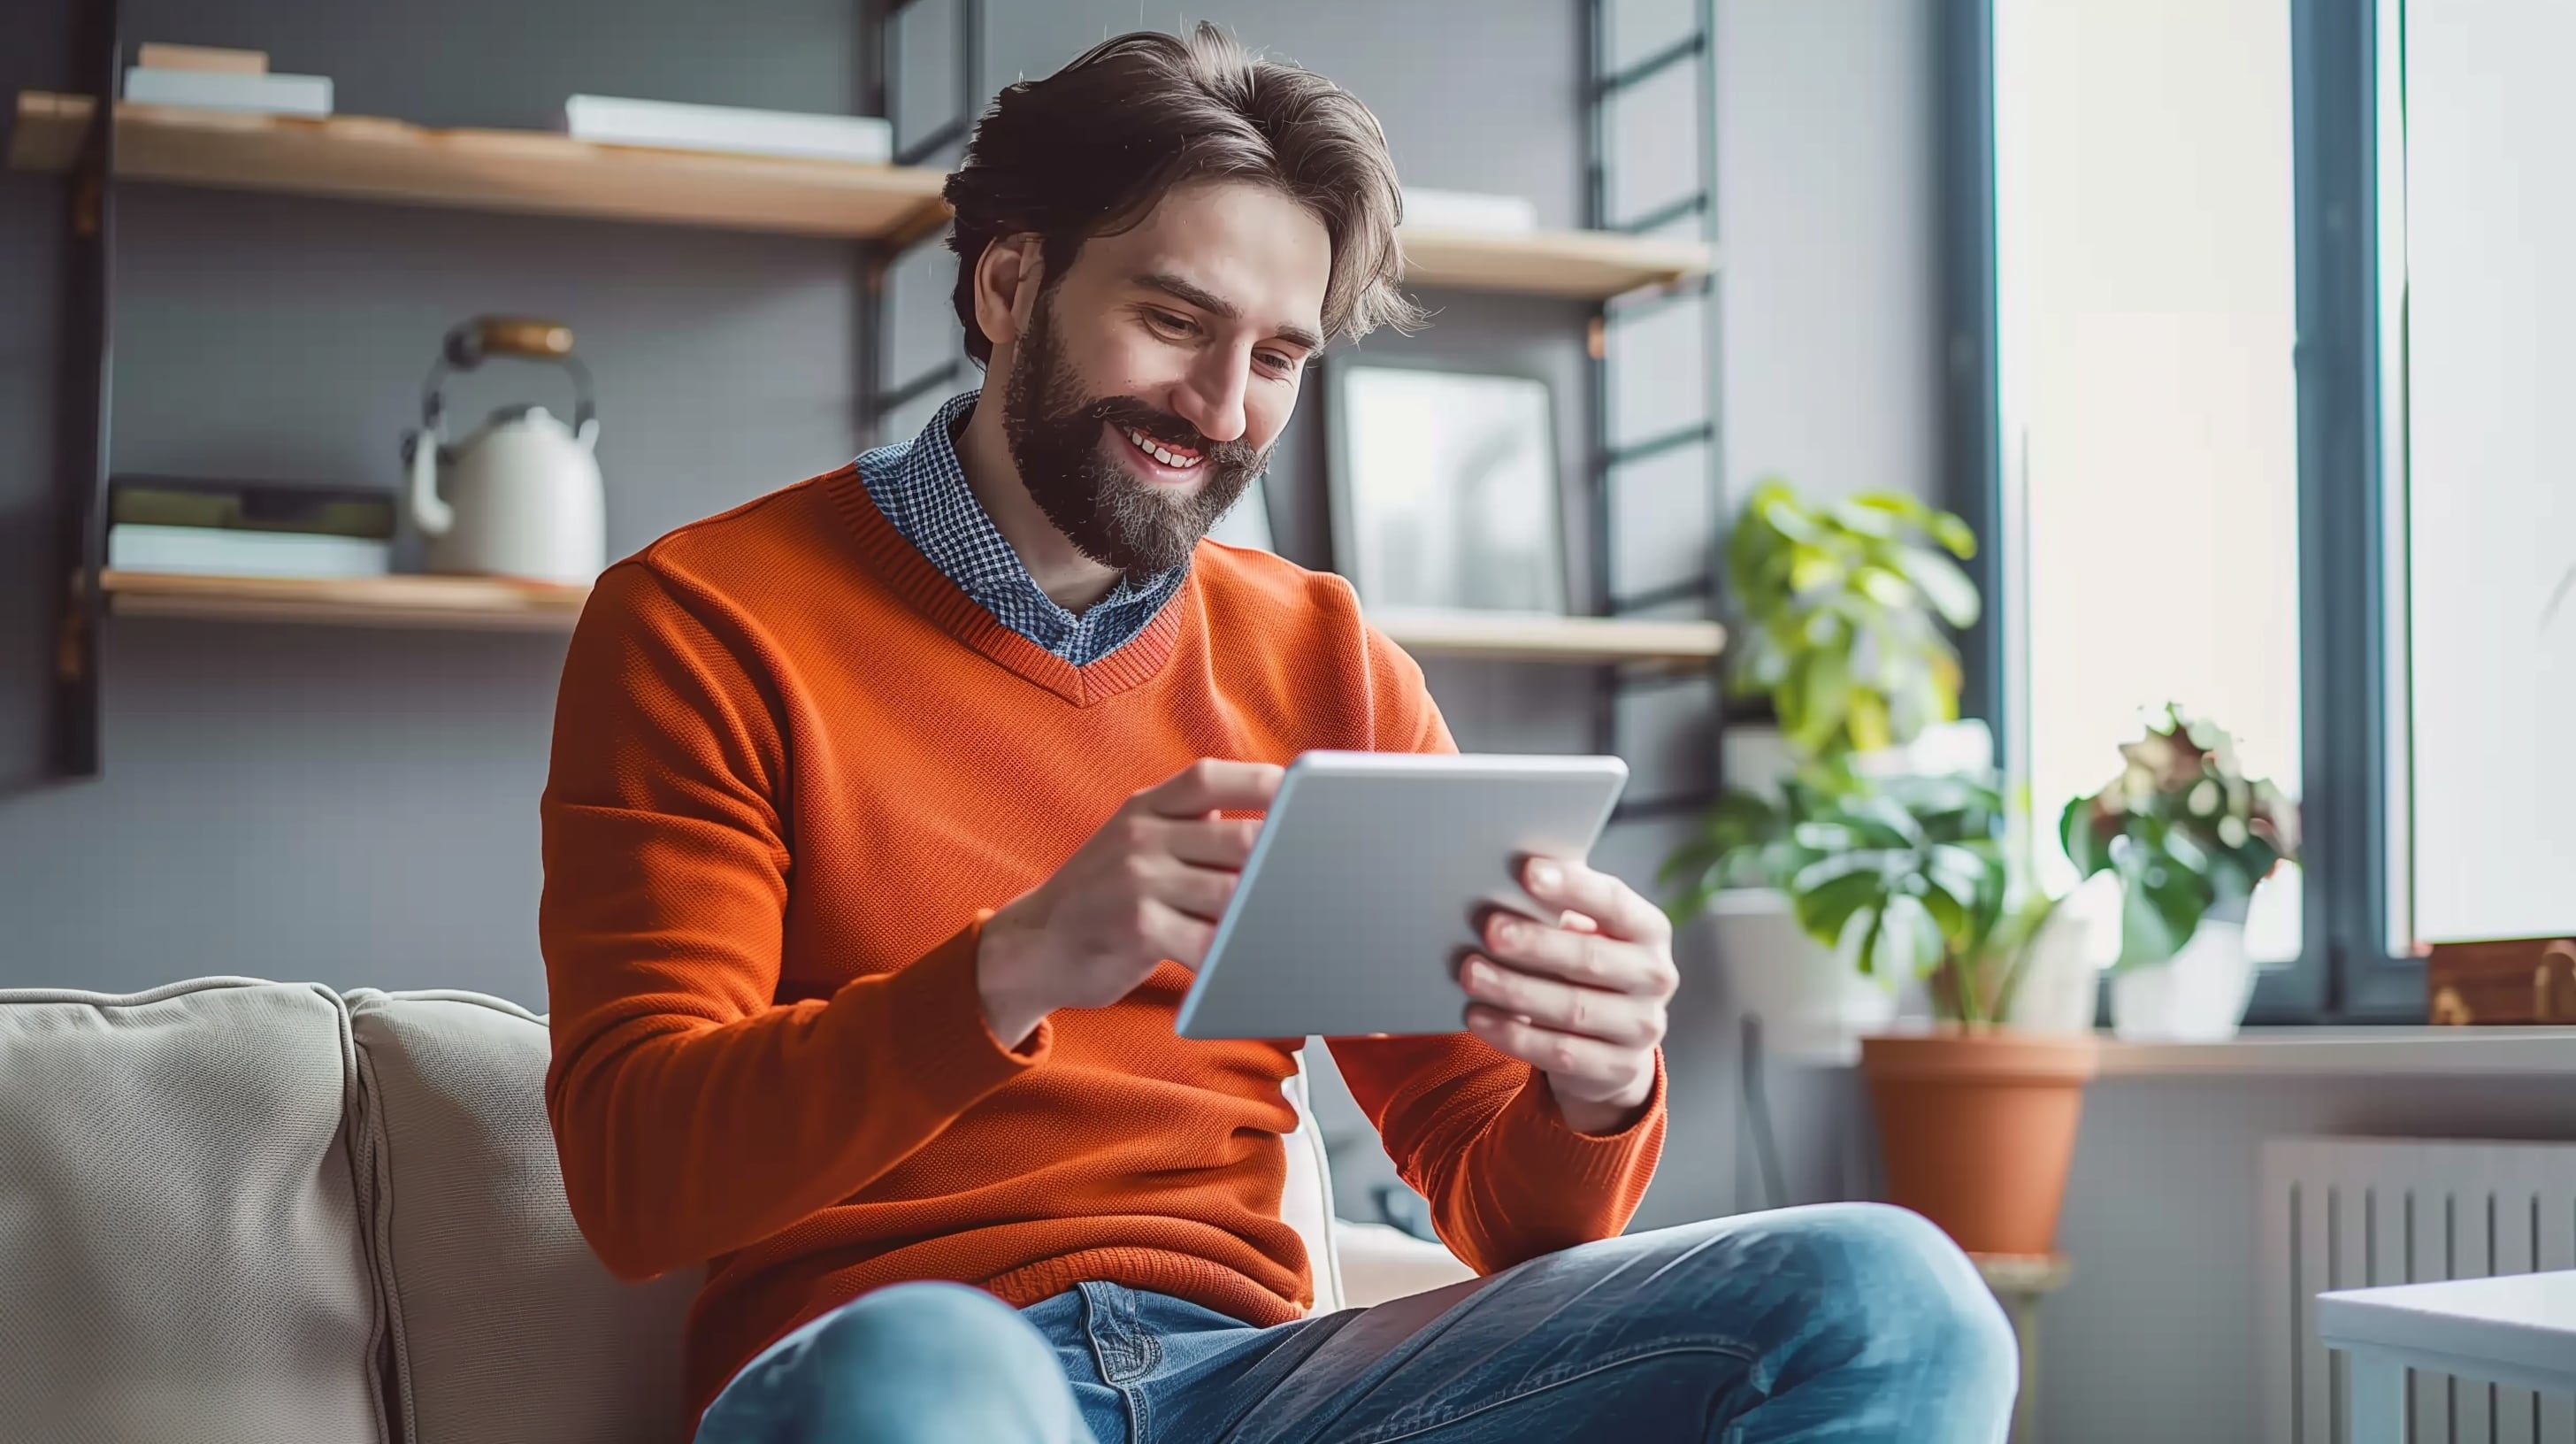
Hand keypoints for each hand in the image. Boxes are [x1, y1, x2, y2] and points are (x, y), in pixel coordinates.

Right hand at [976, 759, 1282, 1048]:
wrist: (1032, 947)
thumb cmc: (1102, 897)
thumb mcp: (1135, 843)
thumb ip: (1190, 830)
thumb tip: (1272, 828)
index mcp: (1144, 806)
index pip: (1210, 779)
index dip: (1262, 782)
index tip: (1306, 793)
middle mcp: (1139, 835)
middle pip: (1237, 836)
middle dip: (1284, 857)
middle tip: (1320, 874)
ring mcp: (1136, 880)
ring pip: (1231, 889)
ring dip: (1269, 908)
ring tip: (1302, 920)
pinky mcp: (1137, 928)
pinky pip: (1207, 939)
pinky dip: (1239, 950)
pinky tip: (1259, 957)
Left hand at [1459, 857, 1675, 1134]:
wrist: (1613, 1044)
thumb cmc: (1586, 966)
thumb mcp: (1585, 932)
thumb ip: (1558, 907)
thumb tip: (1504, 875)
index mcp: (1648, 930)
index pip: (1614, 902)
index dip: (1572, 886)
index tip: (1527, 871)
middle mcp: (1655, 976)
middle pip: (1590, 959)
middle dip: (1535, 944)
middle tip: (1488, 930)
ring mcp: (1641, 1027)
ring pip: (1572, 1009)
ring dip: (1515, 990)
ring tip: (1470, 974)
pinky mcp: (1618, 1069)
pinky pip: (1559, 1053)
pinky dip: (1514, 1035)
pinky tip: (1478, 1016)